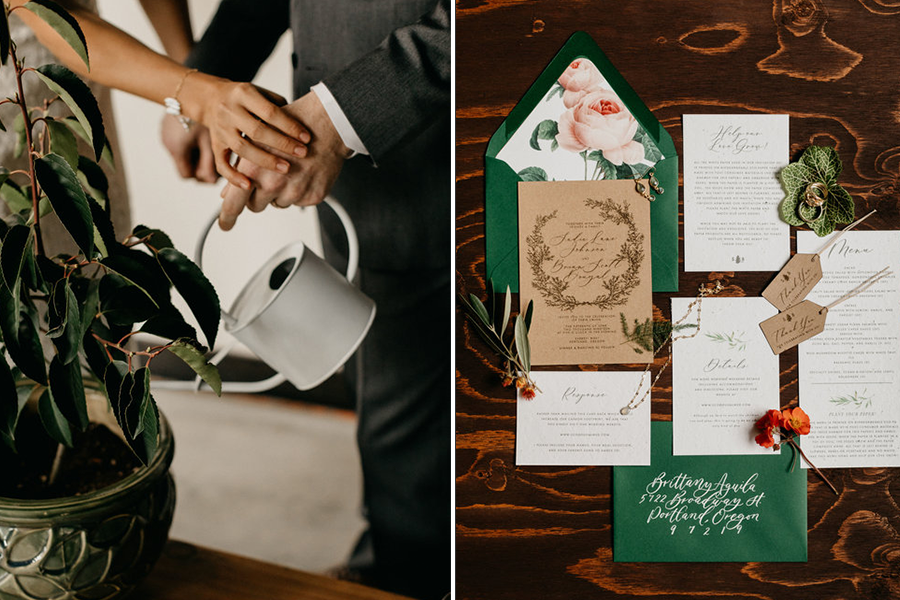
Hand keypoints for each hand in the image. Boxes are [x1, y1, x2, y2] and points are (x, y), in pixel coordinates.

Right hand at [160, 115, 217, 182]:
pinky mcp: (170, 127)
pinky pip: (183, 144)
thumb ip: (209, 162)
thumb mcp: (209, 139)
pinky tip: (207, 136)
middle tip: (219, 158)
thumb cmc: (203, 112)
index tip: (218, 168)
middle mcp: (169, 144)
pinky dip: (194, 145)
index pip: (188, 175)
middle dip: (202, 166)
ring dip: (199, 155)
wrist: (189, 84)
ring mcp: (168, 135)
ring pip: (186, 155)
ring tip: (214, 146)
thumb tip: (212, 182)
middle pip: (187, 167)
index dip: (203, 175)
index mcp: (177, 149)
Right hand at [183, 76, 312, 189]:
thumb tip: (302, 128)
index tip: (306, 138)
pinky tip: (249, 185)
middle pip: (257, 131)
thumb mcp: (262, 93)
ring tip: (286, 169)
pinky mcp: (215, 144)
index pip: (270, 112)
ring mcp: (221, 129)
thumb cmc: (247, 99)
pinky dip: (233, 176)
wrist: (210, 98)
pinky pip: (221, 163)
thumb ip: (280, 107)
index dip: (289, 126)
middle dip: (282, 144)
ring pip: (242, 148)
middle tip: (302, 153)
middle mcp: (229, 110)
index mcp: (243, 93)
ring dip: (265, 161)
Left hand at [217, 91, 351, 230]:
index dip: (227, 218)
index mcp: (254, 170)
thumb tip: (228, 194)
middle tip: (268, 178)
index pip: (234, 204)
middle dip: (257, 196)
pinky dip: (299, 191)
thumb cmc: (290, 126)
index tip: (225, 226)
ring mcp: (295, 192)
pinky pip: (299, 202)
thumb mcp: (256, 142)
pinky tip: (304, 173)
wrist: (326, 124)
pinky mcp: (313, 196)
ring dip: (280, 193)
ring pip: (278, 204)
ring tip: (290, 170)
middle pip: (255, 206)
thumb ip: (240, 171)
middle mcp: (273, 184)